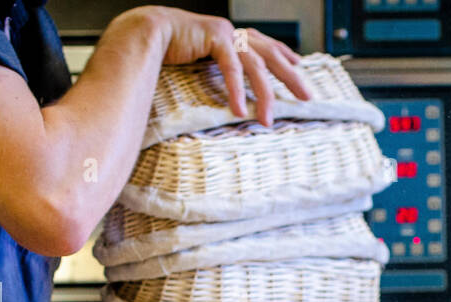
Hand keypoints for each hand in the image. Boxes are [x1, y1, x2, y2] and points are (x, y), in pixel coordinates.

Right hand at [129, 8, 311, 124]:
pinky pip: (232, 67)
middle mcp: (232, 32)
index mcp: (231, 35)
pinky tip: (239, 110)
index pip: (265, 44)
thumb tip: (225, 96)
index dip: (283, 53)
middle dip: (290, 77)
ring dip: (264, 95)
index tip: (298, 64)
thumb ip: (215, 73)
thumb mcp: (199, 64)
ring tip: (267, 120)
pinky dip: (235, 90)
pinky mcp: (214, 36)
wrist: (143, 33)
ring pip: (255, 66)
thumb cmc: (167, 52)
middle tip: (306, 97)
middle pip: (270, 55)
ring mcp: (225, 32)